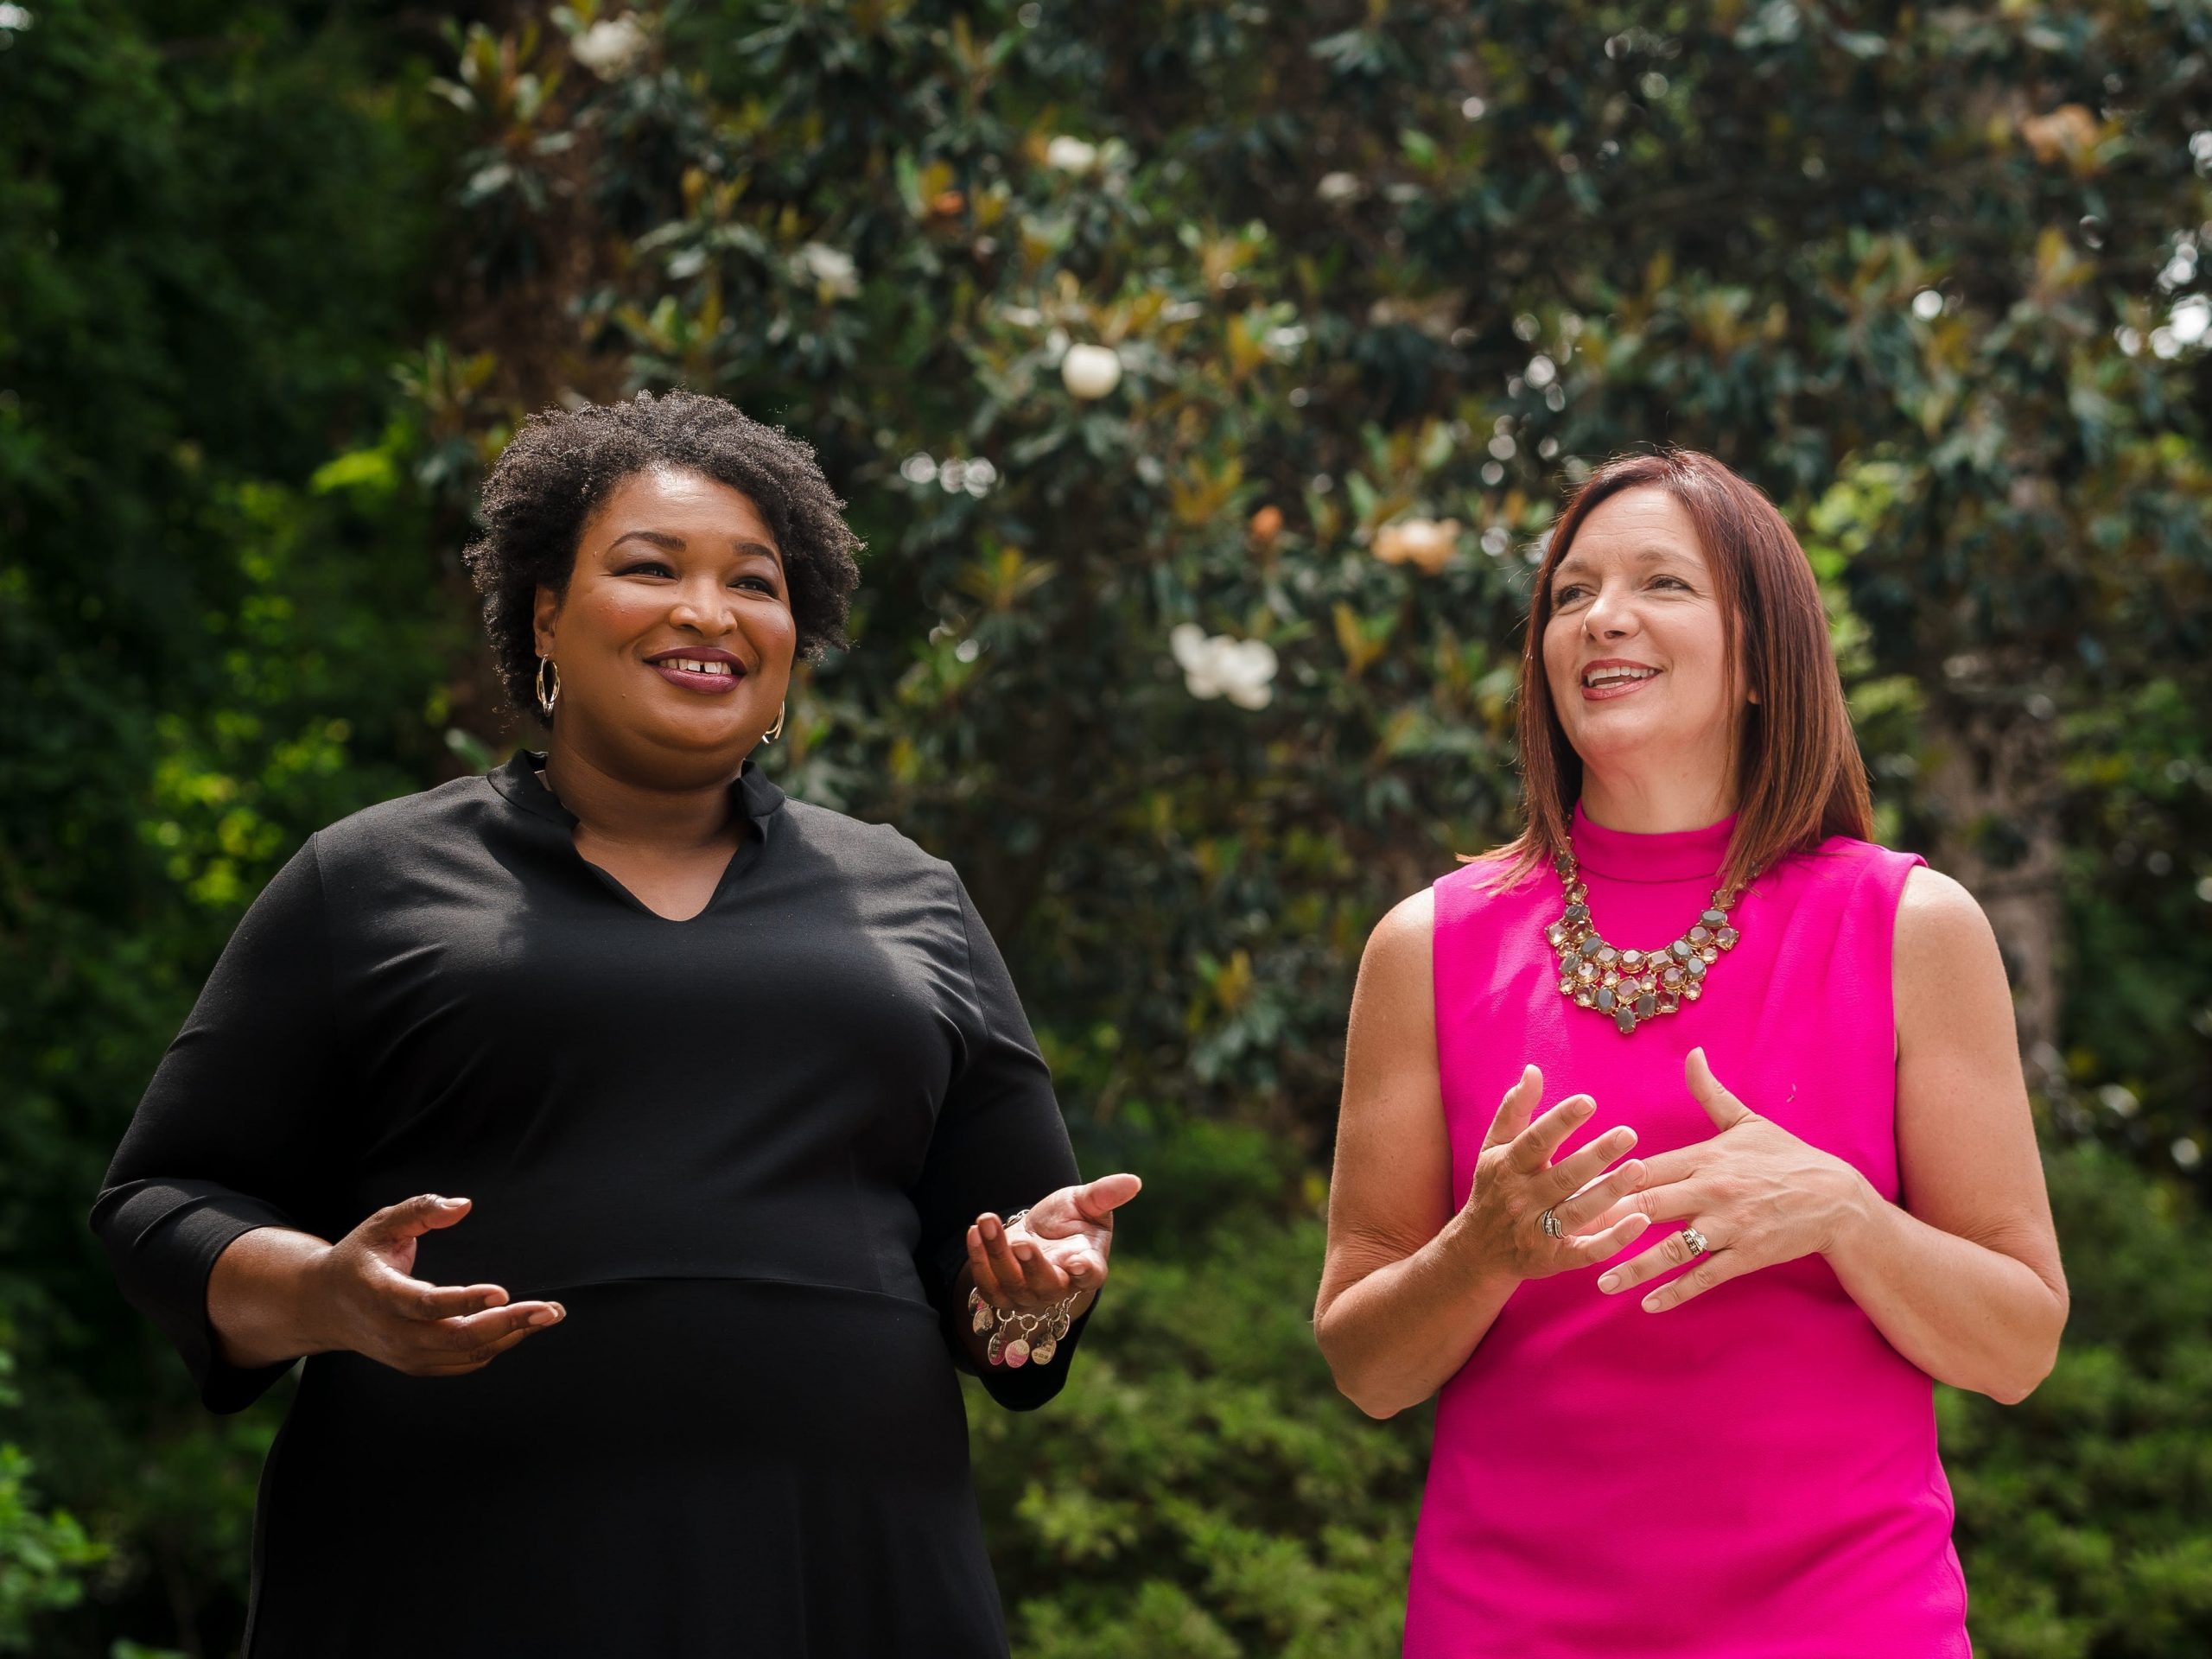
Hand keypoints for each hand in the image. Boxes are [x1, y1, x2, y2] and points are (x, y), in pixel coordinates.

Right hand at [306, 1194, 566, 1375]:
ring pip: (464, 1355)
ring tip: (547, 1315)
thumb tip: (462, 1205)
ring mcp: (405, 1354)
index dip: (465, 1301)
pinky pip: (462, 1363)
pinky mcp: (416, 1365)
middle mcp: (393, 1332)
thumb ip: (420, 1209)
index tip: (503, 1291)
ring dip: (511, 1336)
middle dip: (508, 1324)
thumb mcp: (381, 1224)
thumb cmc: (359, 1259)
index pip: (427, 1305)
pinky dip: (495, 1347)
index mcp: (380, 1294)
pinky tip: (520, 1328)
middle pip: (455, 1338)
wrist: (324, 1307)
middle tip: (549, 1310)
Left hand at [967, 1173, 1141, 1309]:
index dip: (1084, 1272)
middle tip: (1020, 1242)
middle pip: (1045, 1285)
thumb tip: (1134, 1181)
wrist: (1041, 1236)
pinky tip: (975, 1231)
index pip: (1090, 1275)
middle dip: (1031, 1266)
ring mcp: (1029, 1295)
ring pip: (1010, 1284)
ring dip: (995, 1254)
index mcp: (1089, 1266)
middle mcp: (1060, 1287)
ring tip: (986, 1220)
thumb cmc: (1071, 1220)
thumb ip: (1105, 1194)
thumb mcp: (1087, 1203)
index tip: (1077, 1263)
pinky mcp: (1002, 1293)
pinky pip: (987, 1285)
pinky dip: (978, 1260)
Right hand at [1456, 1063, 1652, 1282]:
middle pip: (1562, 1176)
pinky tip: (1639, 1221)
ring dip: (1609, 1192)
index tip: (1588, 1101)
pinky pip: (1587, 1251)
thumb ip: (1514, 1109)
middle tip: (1629, 1134)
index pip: (1535, 1141)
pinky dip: (1614, 1239)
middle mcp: (1522, 1199)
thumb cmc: (1494, 1189)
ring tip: (1639, 1169)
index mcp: (1508, 1167)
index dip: (1560, 1121)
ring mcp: (1538, 1232)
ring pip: (1577, 1212)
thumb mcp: (1494, 1148)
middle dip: (1596, 1155)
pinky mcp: (1555, 1260)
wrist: (1478, 1252)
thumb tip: (1533, 1070)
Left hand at [1591, 1047, 1867, 1311]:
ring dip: (1635, 1266)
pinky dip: (1677, 1291)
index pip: (1647, 1167)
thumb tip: (1692, 1053)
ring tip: (1601, 1281)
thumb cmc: (1786, 1157)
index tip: (1572, 1189)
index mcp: (1705, 1157)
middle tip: (1568, 1234)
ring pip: (1673, 1249)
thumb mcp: (1747, 1121)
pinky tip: (1649, 1304)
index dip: (1608, 1178)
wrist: (1835, 1198)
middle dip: (1609, 1220)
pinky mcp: (1746, 1255)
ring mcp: (1729, 1226)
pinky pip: (1706, 1276)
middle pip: (1650, 1205)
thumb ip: (1710, 1091)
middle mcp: (1712, 1191)